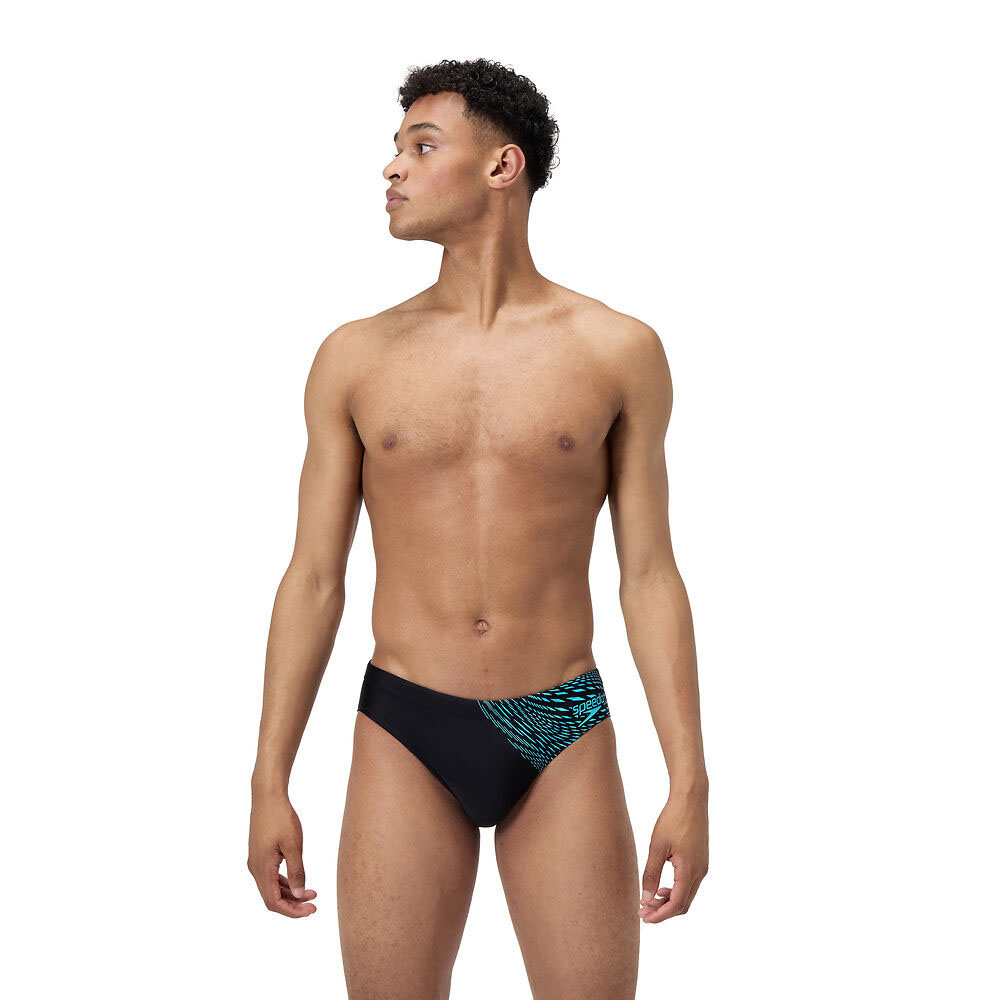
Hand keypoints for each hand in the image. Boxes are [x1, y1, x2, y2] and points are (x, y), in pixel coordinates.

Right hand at [248, 793, 317, 916]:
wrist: (267, 796)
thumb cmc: (281, 817)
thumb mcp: (293, 844)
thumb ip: (296, 871)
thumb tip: (300, 895)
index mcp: (262, 868)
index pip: (273, 902)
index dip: (292, 911)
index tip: (311, 910)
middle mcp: (255, 868)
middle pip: (272, 898)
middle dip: (293, 905)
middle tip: (314, 906)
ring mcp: (256, 861)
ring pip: (271, 887)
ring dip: (290, 894)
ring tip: (312, 894)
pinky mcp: (259, 854)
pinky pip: (270, 876)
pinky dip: (284, 882)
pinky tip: (299, 881)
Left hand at [638, 791, 708, 922]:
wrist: (691, 799)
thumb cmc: (673, 819)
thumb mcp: (657, 846)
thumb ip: (651, 874)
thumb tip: (646, 898)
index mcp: (690, 870)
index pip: (676, 904)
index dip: (660, 915)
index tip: (644, 918)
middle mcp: (700, 872)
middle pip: (683, 904)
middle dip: (663, 911)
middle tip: (643, 911)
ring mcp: (703, 866)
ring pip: (687, 895)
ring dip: (669, 901)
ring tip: (649, 900)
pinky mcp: (701, 860)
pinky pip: (689, 884)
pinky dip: (675, 890)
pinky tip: (662, 887)